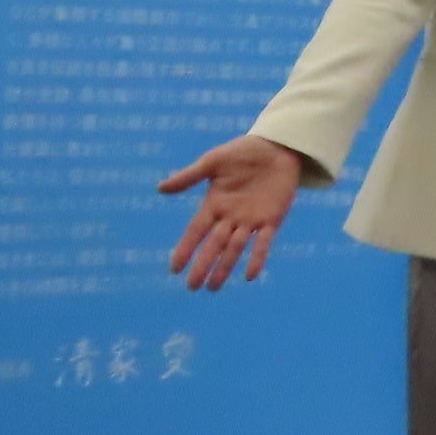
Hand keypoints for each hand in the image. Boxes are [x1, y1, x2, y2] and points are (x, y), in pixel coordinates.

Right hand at [159, 134, 303, 291]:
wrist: (276, 147)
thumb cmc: (242, 153)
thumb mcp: (212, 162)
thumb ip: (188, 177)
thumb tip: (160, 189)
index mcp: (214, 204)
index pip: (196, 231)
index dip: (186, 249)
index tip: (174, 268)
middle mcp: (230, 217)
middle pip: (214, 245)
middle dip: (203, 265)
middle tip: (193, 286)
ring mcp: (251, 220)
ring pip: (235, 248)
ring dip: (225, 267)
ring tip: (213, 287)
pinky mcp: (272, 219)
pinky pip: (263, 243)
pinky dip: (257, 258)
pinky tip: (250, 276)